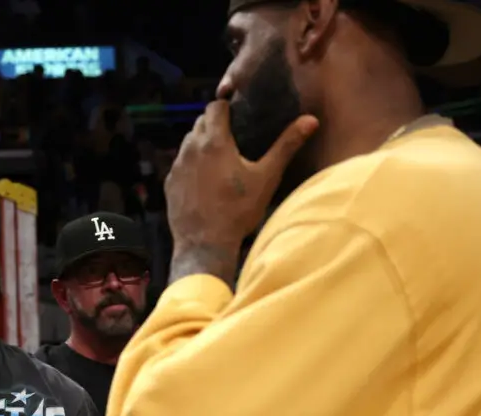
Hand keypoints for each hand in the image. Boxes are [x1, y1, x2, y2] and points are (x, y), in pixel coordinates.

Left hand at [165, 101, 318, 252]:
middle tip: (232, 136)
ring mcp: (177, 166)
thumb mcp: (267, 177)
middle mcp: (191, 148)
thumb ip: (286, 145)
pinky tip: (204, 179)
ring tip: (219, 157)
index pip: (214, 107)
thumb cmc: (238, 210)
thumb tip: (310, 120)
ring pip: (187, 142)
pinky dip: (191, 163)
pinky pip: (180, 163)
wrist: (204, 243)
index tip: (236, 112)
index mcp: (215, 142)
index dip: (225, 106)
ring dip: (201, 142)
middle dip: (214, 123)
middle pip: (200, 122)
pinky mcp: (169, 183)